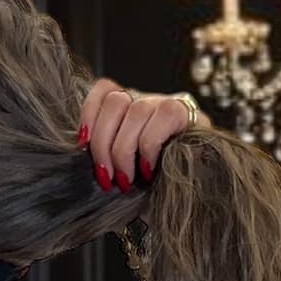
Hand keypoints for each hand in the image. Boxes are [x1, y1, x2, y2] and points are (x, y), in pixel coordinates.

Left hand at [77, 79, 211, 190]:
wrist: (198, 191)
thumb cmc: (155, 184)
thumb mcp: (125, 168)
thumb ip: (108, 154)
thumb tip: (84, 154)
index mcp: (129, 109)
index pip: (104, 89)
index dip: (89, 114)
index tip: (82, 145)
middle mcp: (147, 101)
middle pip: (115, 101)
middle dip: (103, 144)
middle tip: (106, 178)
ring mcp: (168, 104)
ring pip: (136, 110)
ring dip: (124, 151)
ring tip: (126, 180)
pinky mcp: (188, 114)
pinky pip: (162, 117)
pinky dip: (149, 147)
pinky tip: (149, 170)